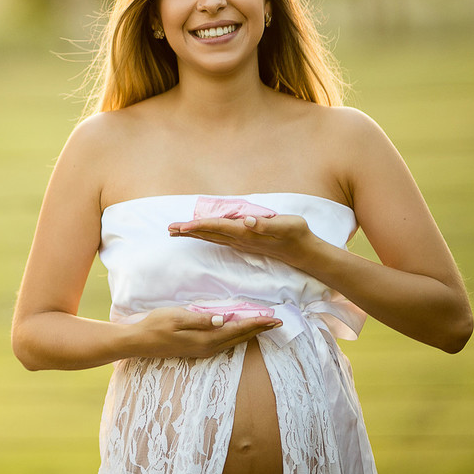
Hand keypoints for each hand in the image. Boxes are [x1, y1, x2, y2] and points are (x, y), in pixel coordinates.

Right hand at [133, 306, 281, 358]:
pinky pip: (225, 343)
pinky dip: (237, 337)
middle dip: (259, 329)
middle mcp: (208, 347)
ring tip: (263, 326)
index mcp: (205, 339)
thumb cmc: (156, 325)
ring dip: (250, 333)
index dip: (256, 323)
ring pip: (234, 342)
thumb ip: (200, 319)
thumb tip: (222, 319)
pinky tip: (239, 333)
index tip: (273, 318)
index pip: (237, 329)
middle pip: (240, 338)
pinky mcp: (198, 349)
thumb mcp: (177, 317)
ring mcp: (203, 350)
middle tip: (277, 322)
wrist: (139, 342)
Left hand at [167, 213, 320, 266]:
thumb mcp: (286, 226)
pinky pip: (219, 237)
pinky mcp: (244, 242)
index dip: (199, 226)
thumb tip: (248, 221)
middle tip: (169, 229)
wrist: (304, 252)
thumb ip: (267, 224)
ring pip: (212, 237)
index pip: (218, 228)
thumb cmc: (296, 235)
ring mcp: (241, 242)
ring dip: (194, 234)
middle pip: (209, 234)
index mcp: (246, 233)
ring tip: (176, 232)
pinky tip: (199, 234)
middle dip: (188, 232)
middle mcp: (240, 239)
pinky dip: (205, 234)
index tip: (182, 227)